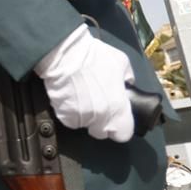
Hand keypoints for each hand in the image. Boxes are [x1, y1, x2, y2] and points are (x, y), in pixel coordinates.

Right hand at [36, 26, 137, 142]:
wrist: (64, 54)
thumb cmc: (94, 56)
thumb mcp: (121, 62)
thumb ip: (127, 78)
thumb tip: (126, 84)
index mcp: (118, 108)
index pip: (124, 134)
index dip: (121, 127)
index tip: (117, 119)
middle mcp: (100, 118)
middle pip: (102, 132)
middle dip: (101, 123)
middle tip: (98, 106)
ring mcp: (80, 118)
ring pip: (84, 125)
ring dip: (85, 116)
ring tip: (81, 97)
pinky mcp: (63, 115)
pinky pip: (69, 119)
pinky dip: (70, 111)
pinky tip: (70, 97)